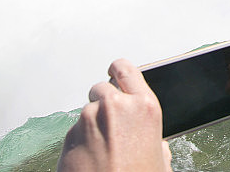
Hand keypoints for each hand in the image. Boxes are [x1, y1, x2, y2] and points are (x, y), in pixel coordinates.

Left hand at [57, 59, 171, 171]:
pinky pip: (74, 133)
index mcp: (144, 107)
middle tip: (112, 125)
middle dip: (104, 103)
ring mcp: (89, 121)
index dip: (118, 70)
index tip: (115, 72)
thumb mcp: (160, 160)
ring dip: (92, 126)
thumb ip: (156, 140)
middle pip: (102, 88)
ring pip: (87, 112)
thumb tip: (153, 142)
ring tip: (103, 151)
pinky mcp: (69, 138)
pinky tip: (92, 160)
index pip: (125, 69)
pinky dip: (81, 143)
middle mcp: (114, 107)